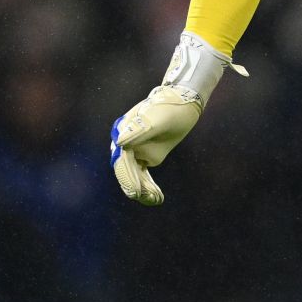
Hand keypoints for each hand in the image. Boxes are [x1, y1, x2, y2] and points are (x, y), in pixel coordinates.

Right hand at [109, 32, 245, 205]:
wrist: (182, 102)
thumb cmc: (170, 107)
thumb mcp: (157, 118)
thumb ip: (140, 130)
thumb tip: (119, 142)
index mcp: (124, 133)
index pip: (122, 160)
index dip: (127, 177)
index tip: (134, 192)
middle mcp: (126, 143)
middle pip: (127, 170)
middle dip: (136, 186)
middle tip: (146, 199)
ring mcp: (136, 150)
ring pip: (135, 174)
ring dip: (144, 189)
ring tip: (156, 200)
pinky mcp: (147, 155)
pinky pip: (144, 173)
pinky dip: (149, 185)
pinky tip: (157, 197)